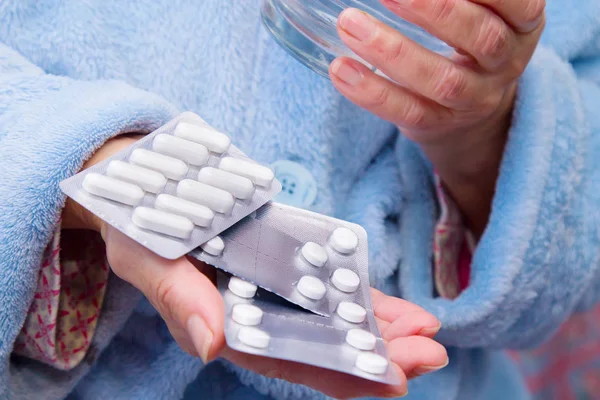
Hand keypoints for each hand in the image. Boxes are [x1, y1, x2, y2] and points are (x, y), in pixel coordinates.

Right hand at [61, 136, 447, 398]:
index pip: (285, 360)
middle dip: (375, 356)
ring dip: (381, 330)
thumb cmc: (139, 222)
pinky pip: (330, 281)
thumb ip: (177, 297)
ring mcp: (275, 286)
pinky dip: (365, 296)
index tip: (390, 382)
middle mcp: (256, 312)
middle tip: (429, 356)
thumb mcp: (147, 255)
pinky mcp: (287, 256)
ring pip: (333, 319)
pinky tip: (402, 307)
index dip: (336, 375)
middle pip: (320, 346)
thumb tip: (209, 344)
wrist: (145, 181)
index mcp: (223, 323)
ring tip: (427, 333)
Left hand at [330, 0, 545, 235]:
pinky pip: (406, 111)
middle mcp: (506, 63)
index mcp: (522, 25)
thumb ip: (455, 0)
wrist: (471, 111)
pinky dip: (371, 92)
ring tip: (349, 24)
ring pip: (440, 80)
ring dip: (391, 51)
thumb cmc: (469, 41)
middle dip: (434, 10)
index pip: (520, 4)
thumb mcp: (482, 11)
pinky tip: (341, 69)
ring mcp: (474, 99)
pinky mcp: (438, 123)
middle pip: (480, 37)